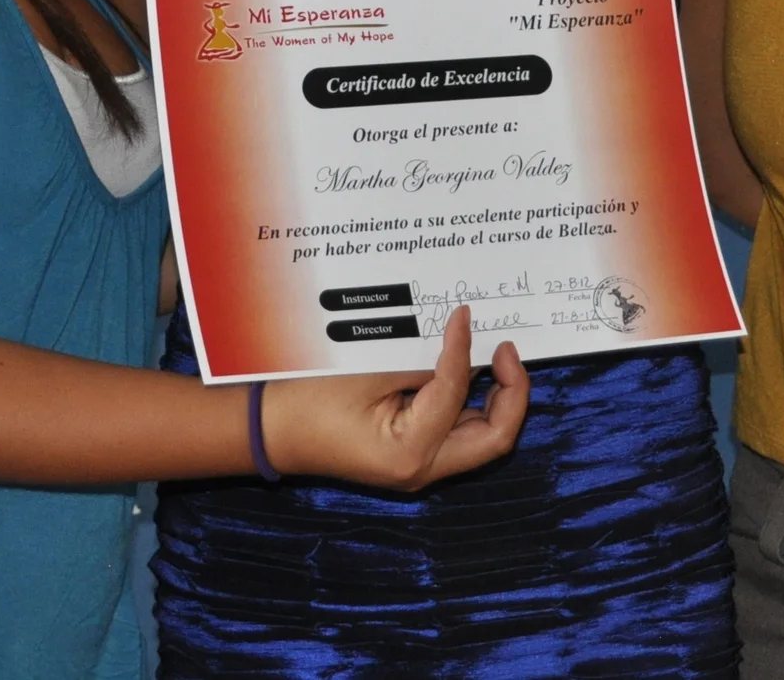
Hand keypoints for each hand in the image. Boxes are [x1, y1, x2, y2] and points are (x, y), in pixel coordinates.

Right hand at [260, 306, 528, 490]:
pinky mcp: (413, 454)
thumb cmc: (308, 402)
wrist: (272, 431)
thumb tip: (461, 344)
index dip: (463, 348)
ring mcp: (420, 467)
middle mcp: (422, 469)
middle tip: (506, 350)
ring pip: (482, 436)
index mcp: (410, 453)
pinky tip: (467, 371)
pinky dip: (470, 402)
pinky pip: (458, 431)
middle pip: (494, 437)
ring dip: (496, 398)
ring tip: (494, 356)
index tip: (463, 314)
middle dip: (512, 392)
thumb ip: (419, 362)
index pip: (455, 393)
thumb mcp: (366, 372)